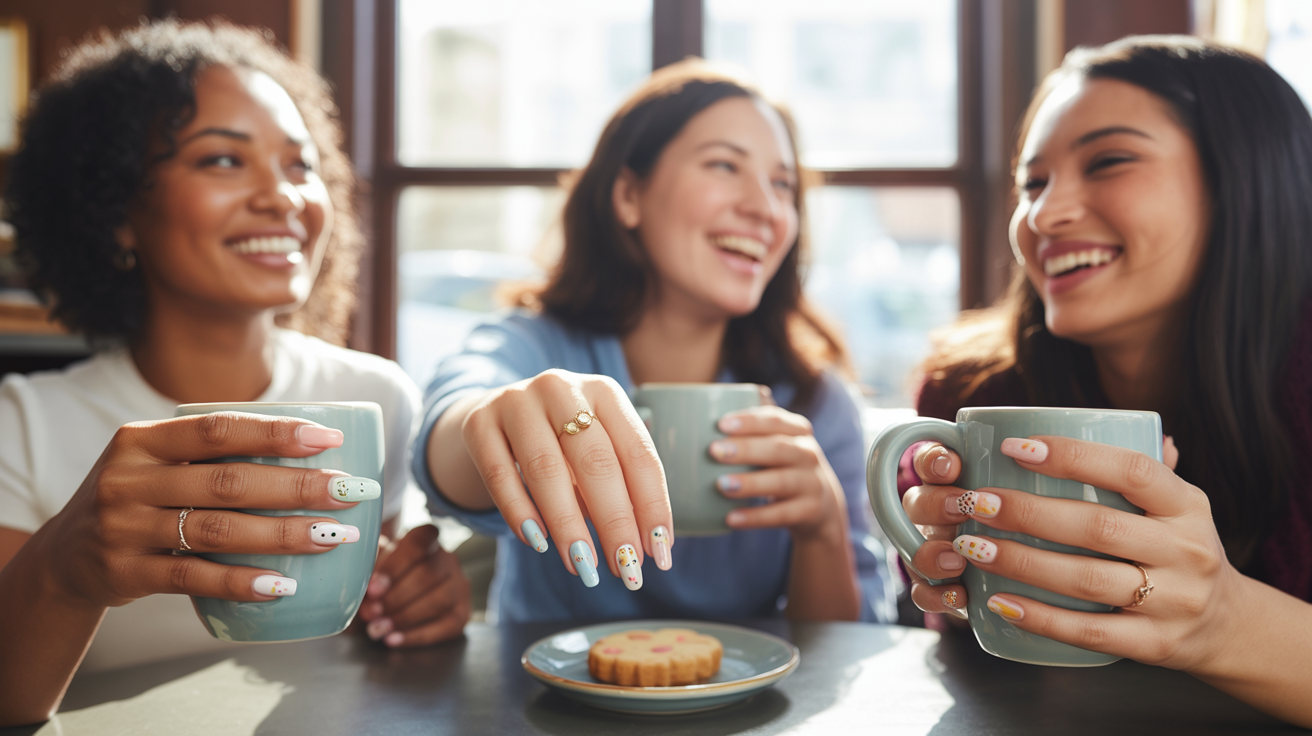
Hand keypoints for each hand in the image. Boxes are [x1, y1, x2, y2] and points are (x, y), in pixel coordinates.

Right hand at [37, 413, 369, 609]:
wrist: (64, 558)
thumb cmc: (138, 499)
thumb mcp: (156, 464)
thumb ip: (211, 454)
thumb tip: (312, 448)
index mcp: (142, 440)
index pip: (217, 430)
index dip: (275, 433)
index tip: (330, 439)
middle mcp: (129, 479)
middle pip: (228, 483)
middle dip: (298, 488)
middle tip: (350, 492)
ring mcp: (124, 528)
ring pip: (217, 531)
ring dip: (283, 535)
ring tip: (333, 536)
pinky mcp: (125, 573)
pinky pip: (193, 578)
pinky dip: (240, 582)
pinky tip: (281, 585)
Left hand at [356, 524, 469, 646]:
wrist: (399, 596)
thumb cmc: (385, 577)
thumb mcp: (375, 566)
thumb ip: (368, 574)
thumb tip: (362, 593)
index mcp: (425, 539)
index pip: (418, 542)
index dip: (395, 566)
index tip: (372, 588)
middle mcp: (447, 559)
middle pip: (429, 574)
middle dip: (396, 597)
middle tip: (371, 613)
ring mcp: (458, 585)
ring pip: (440, 599)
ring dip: (405, 617)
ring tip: (378, 629)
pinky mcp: (462, 612)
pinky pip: (446, 625)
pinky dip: (417, 635)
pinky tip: (394, 640)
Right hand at [460, 369, 669, 588]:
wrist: (498, 414)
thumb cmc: (562, 442)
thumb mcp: (596, 450)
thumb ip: (619, 488)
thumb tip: (642, 547)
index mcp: (605, 391)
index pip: (638, 453)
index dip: (651, 505)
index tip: (659, 552)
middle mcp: (561, 388)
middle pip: (595, 461)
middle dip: (615, 522)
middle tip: (625, 569)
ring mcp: (516, 401)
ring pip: (546, 470)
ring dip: (568, 525)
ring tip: (583, 566)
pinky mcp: (478, 423)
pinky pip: (500, 476)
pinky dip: (520, 513)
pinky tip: (538, 543)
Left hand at [711, 404, 848, 542]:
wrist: (821, 505)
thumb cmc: (784, 465)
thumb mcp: (778, 441)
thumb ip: (757, 424)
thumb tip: (717, 400)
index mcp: (797, 430)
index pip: (774, 420)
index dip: (749, 421)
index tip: (720, 424)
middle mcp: (808, 454)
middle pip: (777, 448)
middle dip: (746, 449)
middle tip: (714, 451)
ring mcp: (812, 483)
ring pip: (781, 481)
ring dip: (750, 483)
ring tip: (721, 485)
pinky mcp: (809, 511)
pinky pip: (781, 514)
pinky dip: (755, 517)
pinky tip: (731, 518)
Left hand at [907, 434, 1238, 670]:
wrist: (1229, 624)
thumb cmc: (1176, 548)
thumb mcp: (1175, 504)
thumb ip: (1135, 466)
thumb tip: (1076, 416)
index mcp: (1187, 504)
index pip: (1131, 470)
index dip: (1071, 455)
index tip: (1013, 449)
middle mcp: (1187, 550)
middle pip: (1098, 527)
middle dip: (1028, 513)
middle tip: (976, 502)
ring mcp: (1175, 601)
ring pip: (1087, 580)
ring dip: (1022, 563)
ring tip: (972, 546)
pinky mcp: (1157, 644)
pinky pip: (1090, 631)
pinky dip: (1041, 618)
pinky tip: (999, 602)